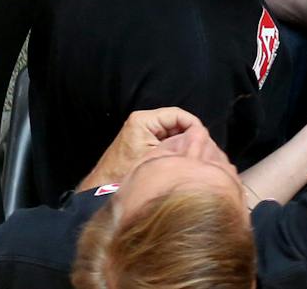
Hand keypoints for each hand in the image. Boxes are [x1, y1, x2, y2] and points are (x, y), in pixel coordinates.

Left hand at [78, 107, 202, 188]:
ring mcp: (143, 134)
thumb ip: (176, 146)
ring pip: (172, 135)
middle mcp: (143, 123)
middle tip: (203, 153)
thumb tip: (198, 140)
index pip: (177, 114)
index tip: (205, 141)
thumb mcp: (155, 159)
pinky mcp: (144, 144)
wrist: (102, 191)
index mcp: (143, 120)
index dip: (194, 126)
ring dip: (183, 145)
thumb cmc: (124, 176)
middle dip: (190, 137)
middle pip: (176, 124)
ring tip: (195, 160)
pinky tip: (182, 164)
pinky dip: (175, 151)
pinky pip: (165, 143)